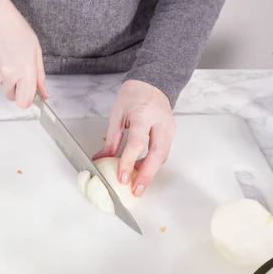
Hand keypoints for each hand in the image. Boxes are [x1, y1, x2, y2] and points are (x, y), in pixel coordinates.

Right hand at [0, 0, 47, 107]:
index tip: (28, 94)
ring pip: (1, 84)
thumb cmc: (16, 29)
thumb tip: (43, 93)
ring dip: (4, 75)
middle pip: (11, 95)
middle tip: (17, 68)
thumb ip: (39, 75)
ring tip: (6, 55)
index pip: (24, 101)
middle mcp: (7, 74)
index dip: (26, 99)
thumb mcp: (35, 50)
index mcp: (24, 70)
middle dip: (16, 87)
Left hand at [93, 80, 174, 196]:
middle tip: (135, 190)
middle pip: (157, 154)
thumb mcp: (117, 114)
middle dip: (147, 175)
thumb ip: (111, 139)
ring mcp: (169, 128)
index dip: (129, 162)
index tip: (122, 177)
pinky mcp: (171, 132)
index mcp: (144, 115)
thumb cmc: (132, 96)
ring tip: (137, 184)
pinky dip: (153, 164)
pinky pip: (164, 152)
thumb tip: (101, 159)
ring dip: (150, 172)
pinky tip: (142, 170)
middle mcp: (160, 122)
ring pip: (163, 156)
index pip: (137, 143)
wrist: (152, 83)